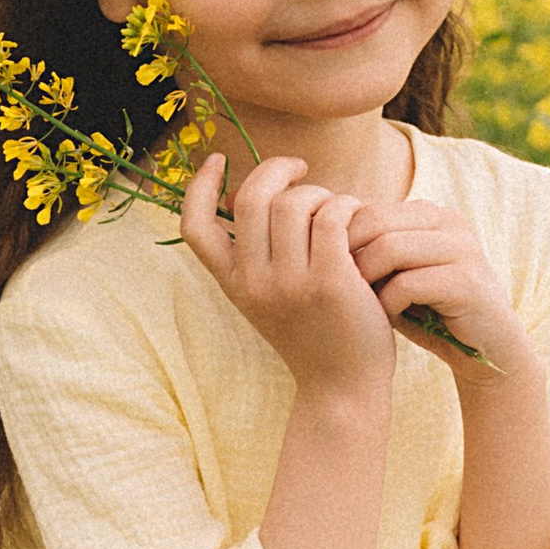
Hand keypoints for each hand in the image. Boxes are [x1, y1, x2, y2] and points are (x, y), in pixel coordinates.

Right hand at [181, 147, 392, 402]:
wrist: (343, 388)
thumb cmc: (315, 334)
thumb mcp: (269, 298)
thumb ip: (258, 253)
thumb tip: (257, 191)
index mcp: (233, 284)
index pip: (193, 226)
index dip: (198, 185)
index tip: (217, 160)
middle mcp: (253, 283)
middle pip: (250, 198)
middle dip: (277, 170)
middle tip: (302, 170)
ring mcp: (290, 284)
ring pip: (294, 202)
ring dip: (320, 192)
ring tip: (336, 208)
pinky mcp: (330, 282)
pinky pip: (332, 216)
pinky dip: (346, 206)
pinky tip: (356, 218)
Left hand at [343, 193, 537, 382]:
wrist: (486, 352)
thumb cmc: (431, 313)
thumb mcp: (397, 276)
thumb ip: (370, 253)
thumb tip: (315, 236)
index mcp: (429, 214)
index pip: (368, 209)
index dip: (340, 238)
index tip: (326, 271)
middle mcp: (448, 222)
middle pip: (375, 221)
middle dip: (349, 255)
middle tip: (336, 288)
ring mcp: (462, 248)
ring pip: (389, 248)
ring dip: (365, 280)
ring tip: (359, 303)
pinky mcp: (468, 281)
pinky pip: (409, 283)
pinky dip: (388, 303)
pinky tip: (385, 318)